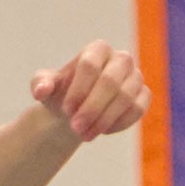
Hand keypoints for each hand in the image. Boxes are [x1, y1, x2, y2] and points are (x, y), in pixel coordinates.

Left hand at [30, 40, 150, 141]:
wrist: (74, 110)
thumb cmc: (60, 94)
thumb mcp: (45, 87)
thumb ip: (40, 84)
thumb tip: (41, 90)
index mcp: (97, 49)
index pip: (90, 65)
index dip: (78, 89)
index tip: (66, 110)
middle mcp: (121, 59)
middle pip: (110, 81)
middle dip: (92, 108)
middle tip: (75, 128)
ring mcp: (135, 77)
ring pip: (126, 98)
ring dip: (104, 120)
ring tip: (84, 135)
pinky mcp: (144, 95)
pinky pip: (137, 109)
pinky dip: (119, 124)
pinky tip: (101, 131)